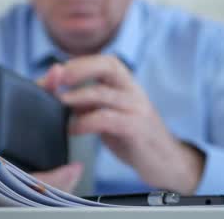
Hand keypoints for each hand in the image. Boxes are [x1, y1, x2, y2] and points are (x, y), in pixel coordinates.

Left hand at [38, 55, 204, 194]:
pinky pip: (108, 119)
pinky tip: (73, 129)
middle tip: (58, 79)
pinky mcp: (137, 129)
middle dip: (80, 68)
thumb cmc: (133, 137)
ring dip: (76, 98)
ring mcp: (137, 109)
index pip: (106, 61)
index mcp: (127, 85)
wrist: (167, 162)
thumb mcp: (108, 116)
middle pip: (110, 65)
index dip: (81, 62)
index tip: (57, 70)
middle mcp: (134, 92)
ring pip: (104, 93)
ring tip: (58, 106)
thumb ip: (88, 103)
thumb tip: (56, 94)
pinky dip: (85, 122)